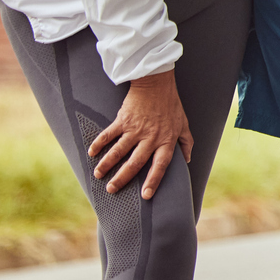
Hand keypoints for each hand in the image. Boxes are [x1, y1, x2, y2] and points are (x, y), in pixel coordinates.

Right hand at [88, 69, 192, 198]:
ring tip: (98, 175)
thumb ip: (186, 143)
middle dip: (122, 178)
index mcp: (166, 141)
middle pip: (134, 163)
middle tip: (112, 189)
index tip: (146, 195)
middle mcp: (150, 138)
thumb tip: (188, 160)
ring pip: (118, 151)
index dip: (153, 181)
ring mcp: (135, 129)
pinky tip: (91, 153)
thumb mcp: (183, 124)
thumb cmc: (171, 105)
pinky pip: (109, 135)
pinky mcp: (123, 120)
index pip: (160, 165)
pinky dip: (99, 144)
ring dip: (106, 164)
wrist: (157, 83)